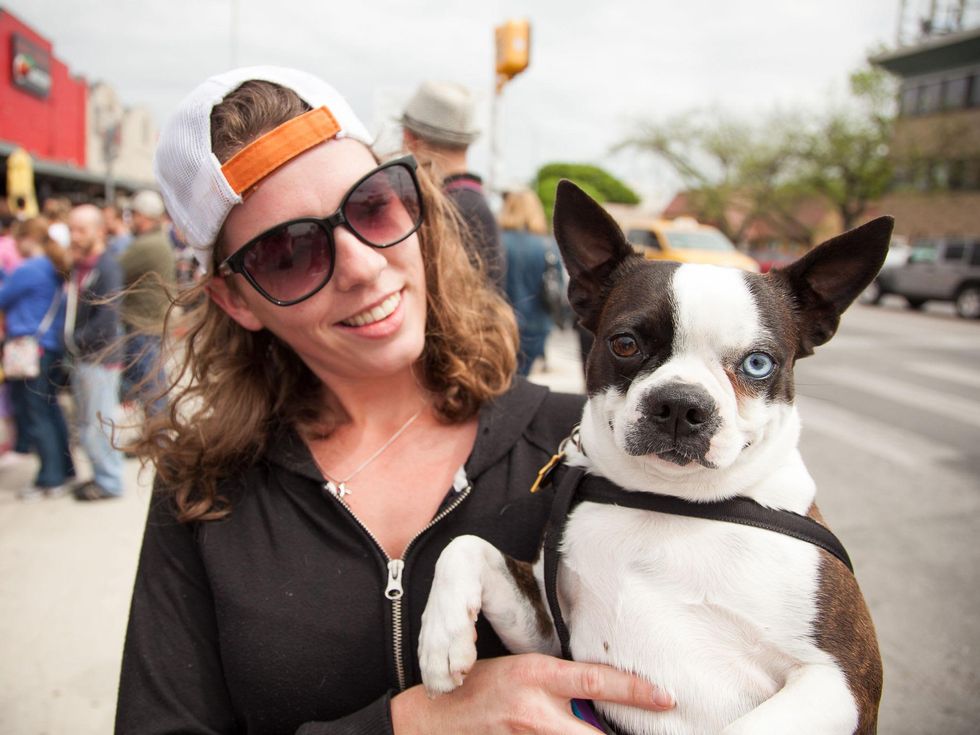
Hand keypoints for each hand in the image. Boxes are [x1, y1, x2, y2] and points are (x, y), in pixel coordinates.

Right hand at [391, 653, 673, 733]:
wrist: (431, 716)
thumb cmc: (480, 688)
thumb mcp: (521, 672)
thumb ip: (559, 686)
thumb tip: (599, 700)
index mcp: (537, 676)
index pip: (597, 680)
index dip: (636, 690)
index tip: (666, 696)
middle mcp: (534, 710)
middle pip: (593, 733)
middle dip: (615, 734)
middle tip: (648, 731)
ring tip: (584, 728)